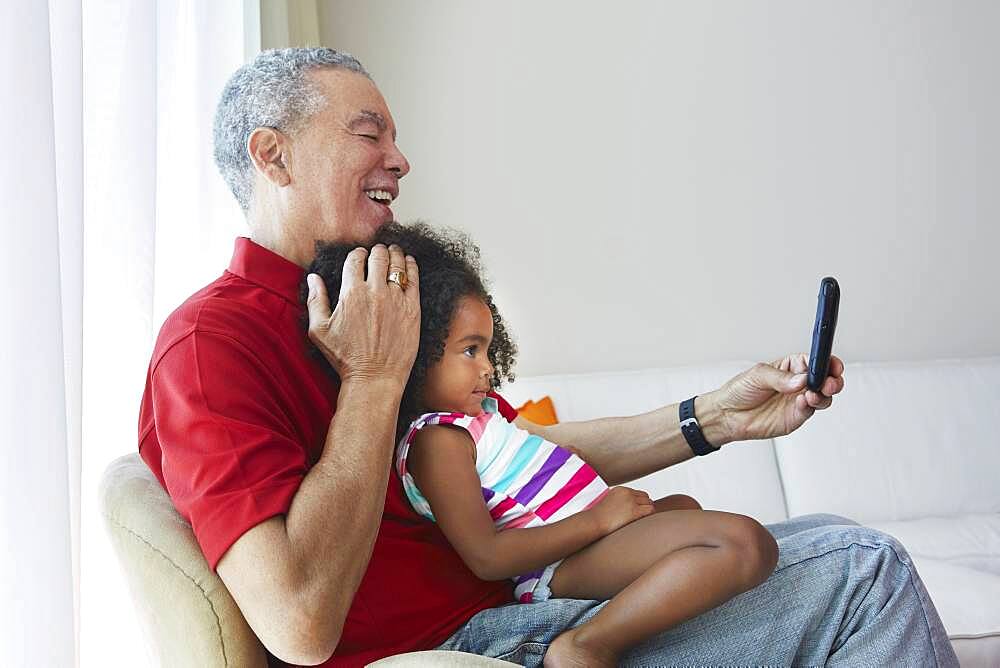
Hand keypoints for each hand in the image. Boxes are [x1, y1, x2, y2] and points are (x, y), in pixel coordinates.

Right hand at [305, 244, 420, 388]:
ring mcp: (396, 299)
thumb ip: (315, 300)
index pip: (355, 260)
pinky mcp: (413, 309)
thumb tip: (313, 278)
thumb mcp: (319, 330)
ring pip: (397, 264)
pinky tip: (409, 262)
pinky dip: (412, 266)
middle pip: (378, 257)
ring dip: (395, 254)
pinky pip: (414, 279)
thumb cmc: (345, 358)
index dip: (357, 254)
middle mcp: (375, 292)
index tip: (359, 255)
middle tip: (378, 251)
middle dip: (377, 251)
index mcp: (351, 293)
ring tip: (394, 251)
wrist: (374, 377)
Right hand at [588, 486, 654, 534]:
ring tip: (642, 519)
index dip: (639, 503)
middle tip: (642, 516)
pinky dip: (650, 514)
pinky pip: (650, 510)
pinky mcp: (634, 511)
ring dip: (648, 510)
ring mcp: (631, 501)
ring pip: (649, 503)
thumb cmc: (598, 517)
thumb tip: (623, 510)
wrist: (594, 521)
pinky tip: (645, 520)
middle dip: (645, 505)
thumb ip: (617, 503)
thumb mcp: (607, 503)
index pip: (637, 493)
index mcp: (620, 490)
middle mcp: (627, 493)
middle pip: (645, 497)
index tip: (637, 511)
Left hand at [708, 353, 845, 443]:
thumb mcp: (757, 375)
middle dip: (833, 380)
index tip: (833, 365)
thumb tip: (801, 379)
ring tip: (813, 394)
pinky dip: (811, 406)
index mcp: (790, 367)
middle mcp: (798, 383)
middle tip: (830, 382)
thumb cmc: (739, 390)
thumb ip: (780, 378)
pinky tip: (803, 402)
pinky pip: (810, 411)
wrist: (727, 415)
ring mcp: (798, 400)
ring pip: (823, 396)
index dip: (827, 362)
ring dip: (824, 395)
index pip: (814, 361)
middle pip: (825, 379)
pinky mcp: (795, 416)